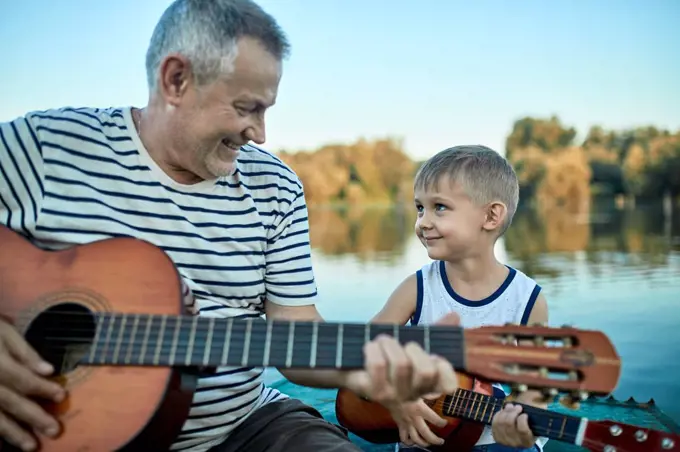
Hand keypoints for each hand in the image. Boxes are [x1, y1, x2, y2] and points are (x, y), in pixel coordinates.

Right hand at [0, 319, 65, 450]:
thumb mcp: (4, 332)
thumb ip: (25, 352)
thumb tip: (49, 370)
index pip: (22, 379)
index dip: (42, 388)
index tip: (62, 396)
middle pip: (9, 402)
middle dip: (32, 417)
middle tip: (54, 430)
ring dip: (12, 432)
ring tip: (31, 446)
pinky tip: (5, 443)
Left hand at [342, 313, 459, 406]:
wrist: (348, 363)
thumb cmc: (385, 352)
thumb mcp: (410, 340)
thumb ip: (433, 331)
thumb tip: (455, 316)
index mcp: (426, 384)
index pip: (448, 384)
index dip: (443, 366)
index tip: (431, 355)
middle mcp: (412, 394)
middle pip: (426, 371)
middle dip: (412, 347)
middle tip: (399, 343)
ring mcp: (393, 396)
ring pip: (402, 365)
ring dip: (389, 343)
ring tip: (381, 341)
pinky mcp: (373, 392)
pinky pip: (379, 365)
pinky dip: (373, 348)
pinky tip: (369, 347)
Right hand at [386, 396, 446, 447]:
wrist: (389, 394)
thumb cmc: (405, 390)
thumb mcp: (419, 390)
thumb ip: (430, 393)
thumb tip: (440, 393)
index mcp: (421, 409)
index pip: (435, 419)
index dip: (442, 423)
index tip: (445, 423)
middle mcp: (415, 419)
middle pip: (426, 434)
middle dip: (435, 440)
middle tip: (441, 441)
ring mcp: (407, 424)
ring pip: (416, 438)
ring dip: (423, 443)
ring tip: (429, 444)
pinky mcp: (400, 425)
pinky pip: (404, 437)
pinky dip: (408, 442)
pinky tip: (412, 441)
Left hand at [491, 403, 534, 447]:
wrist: (520, 436)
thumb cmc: (530, 428)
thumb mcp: (535, 425)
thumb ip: (534, 418)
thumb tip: (532, 405)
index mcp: (527, 442)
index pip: (522, 430)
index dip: (522, 419)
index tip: (525, 414)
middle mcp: (515, 443)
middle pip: (509, 424)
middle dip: (513, 411)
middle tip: (517, 406)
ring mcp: (504, 441)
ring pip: (501, 422)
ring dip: (506, 411)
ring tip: (511, 406)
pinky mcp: (496, 436)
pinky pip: (495, 422)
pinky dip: (499, 414)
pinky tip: (504, 411)